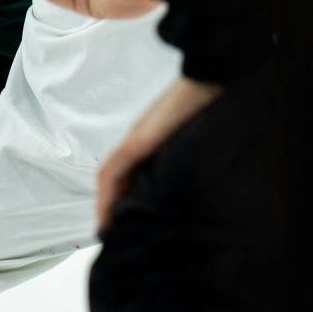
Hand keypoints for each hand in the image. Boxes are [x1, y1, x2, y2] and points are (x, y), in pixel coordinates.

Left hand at [97, 76, 221, 231]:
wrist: (206, 79)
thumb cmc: (208, 106)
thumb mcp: (197, 137)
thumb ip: (190, 155)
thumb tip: (202, 176)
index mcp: (152, 140)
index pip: (131, 172)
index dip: (126, 196)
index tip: (128, 220)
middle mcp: (138, 140)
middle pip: (116, 177)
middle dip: (114, 204)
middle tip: (114, 232)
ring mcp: (135, 140)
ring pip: (109, 178)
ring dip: (105, 204)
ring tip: (106, 230)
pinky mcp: (135, 144)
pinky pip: (112, 173)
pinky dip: (106, 196)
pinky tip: (106, 215)